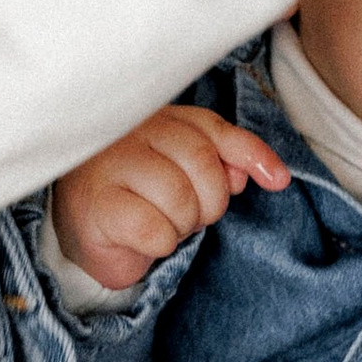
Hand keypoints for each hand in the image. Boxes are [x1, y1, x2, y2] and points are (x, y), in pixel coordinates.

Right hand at [52, 105, 290, 292]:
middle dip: (209, 202)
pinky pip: (154, 229)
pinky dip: (158, 244)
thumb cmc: (140, 197)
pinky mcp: (97, 204)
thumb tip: (270, 173)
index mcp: (158, 118)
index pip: (214, 128)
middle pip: (202, 163)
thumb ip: (224, 162)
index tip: (278, 181)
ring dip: (180, 226)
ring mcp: (110, 165)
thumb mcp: (187, 173)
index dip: (252, 154)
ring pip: (180, 198)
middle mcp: (132, 132)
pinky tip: (141, 238)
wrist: (83, 230)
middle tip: (188, 215)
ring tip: (160, 223)